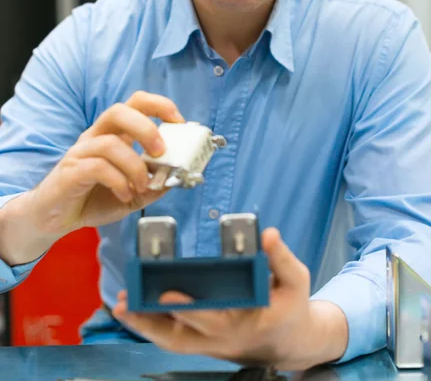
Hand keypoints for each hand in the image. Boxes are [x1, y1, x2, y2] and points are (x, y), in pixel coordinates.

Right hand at [29, 91, 184, 236]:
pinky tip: (124, 194)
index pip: (135, 103)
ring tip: (142, 186)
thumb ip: (155, 185)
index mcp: (114, 134)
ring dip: (134, 165)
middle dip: (146, 128)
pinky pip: (97, 167)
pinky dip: (118, 181)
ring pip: (110, 143)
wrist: (55, 218)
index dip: (160, 106)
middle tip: (160, 152)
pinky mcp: (71, 171)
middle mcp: (96, 136)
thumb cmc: (93, 198)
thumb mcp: (134, 194)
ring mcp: (81, 151)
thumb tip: (177, 178)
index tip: (179, 123)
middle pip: (119, 111)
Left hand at [113, 229, 347, 370]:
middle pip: (183, 333)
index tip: (168, 294)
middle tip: (128, 300)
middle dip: (154, 319)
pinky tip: (133, 308)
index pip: (215, 319)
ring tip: (121, 304)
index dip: (191, 308)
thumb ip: (282, 258)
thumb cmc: (291, 308)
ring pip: (172, 340)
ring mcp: (210, 344)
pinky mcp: (202, 342)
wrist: (290, 343)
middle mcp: (223, 338)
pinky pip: (172, 338)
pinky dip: (151, 326)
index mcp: (246, 322)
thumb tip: (269, 235)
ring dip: (145, 325)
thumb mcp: (297, 281)